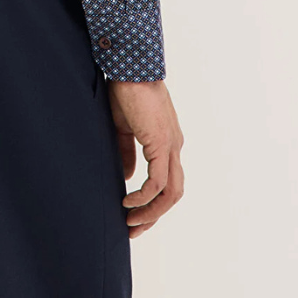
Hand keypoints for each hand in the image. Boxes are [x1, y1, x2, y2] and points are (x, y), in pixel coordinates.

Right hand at [107, 79, 183, 237]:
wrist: (129, 68)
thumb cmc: (124, 91)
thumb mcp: (123, 127)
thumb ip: (127, 152)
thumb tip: (127, 177)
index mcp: (167, 142)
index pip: (166, 181)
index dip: (151, 202)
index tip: (131, 215)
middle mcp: (173, 147)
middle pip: (173, 193)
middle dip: (154, 215)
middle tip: (132, 229)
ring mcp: (170, 146)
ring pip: (170, 192)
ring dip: (151, 212)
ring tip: (130, 221)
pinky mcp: (160, 144)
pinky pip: (157, 182)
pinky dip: (144, 197)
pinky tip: (128, 201)